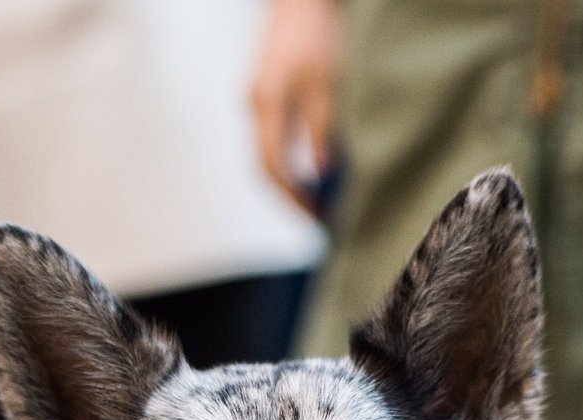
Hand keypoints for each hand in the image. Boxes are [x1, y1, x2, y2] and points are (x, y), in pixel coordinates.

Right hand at [250, 0, 343, 214]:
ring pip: (266, 156)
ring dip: (288, 183)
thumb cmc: (316, 35)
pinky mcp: (265, 98)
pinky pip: (271, 142)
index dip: (292, 196)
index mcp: (267, 105)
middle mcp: (255, 107)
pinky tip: (308, 177)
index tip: (314, 216)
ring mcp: (257, 103)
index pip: (272, 166)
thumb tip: (322, 173)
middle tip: (315, 220)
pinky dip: (288, 165)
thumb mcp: (327, 84)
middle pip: (265, 167)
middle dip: (288, 197)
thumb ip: (322, 130)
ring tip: (314, 204)